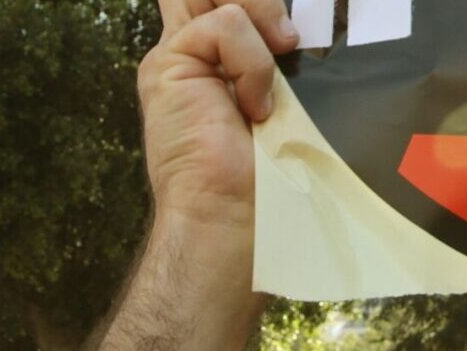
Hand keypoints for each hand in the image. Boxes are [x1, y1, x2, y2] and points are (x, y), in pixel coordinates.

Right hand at [141, 1, 300, 234]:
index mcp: (212, 61)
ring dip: (261, 15)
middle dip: (260, 1)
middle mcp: (190, 52)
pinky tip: (254, 103)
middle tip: (286, 37)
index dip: (252, 2)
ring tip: (282, 53)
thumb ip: (276, 56)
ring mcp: (176, 56)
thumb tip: (298, 30)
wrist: (232, 212)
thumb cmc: (260, 173)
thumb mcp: (282, 99)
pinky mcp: (169, 63)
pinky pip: (224, 25)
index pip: (218, 1)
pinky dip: (252, 61)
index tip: (281, 31)